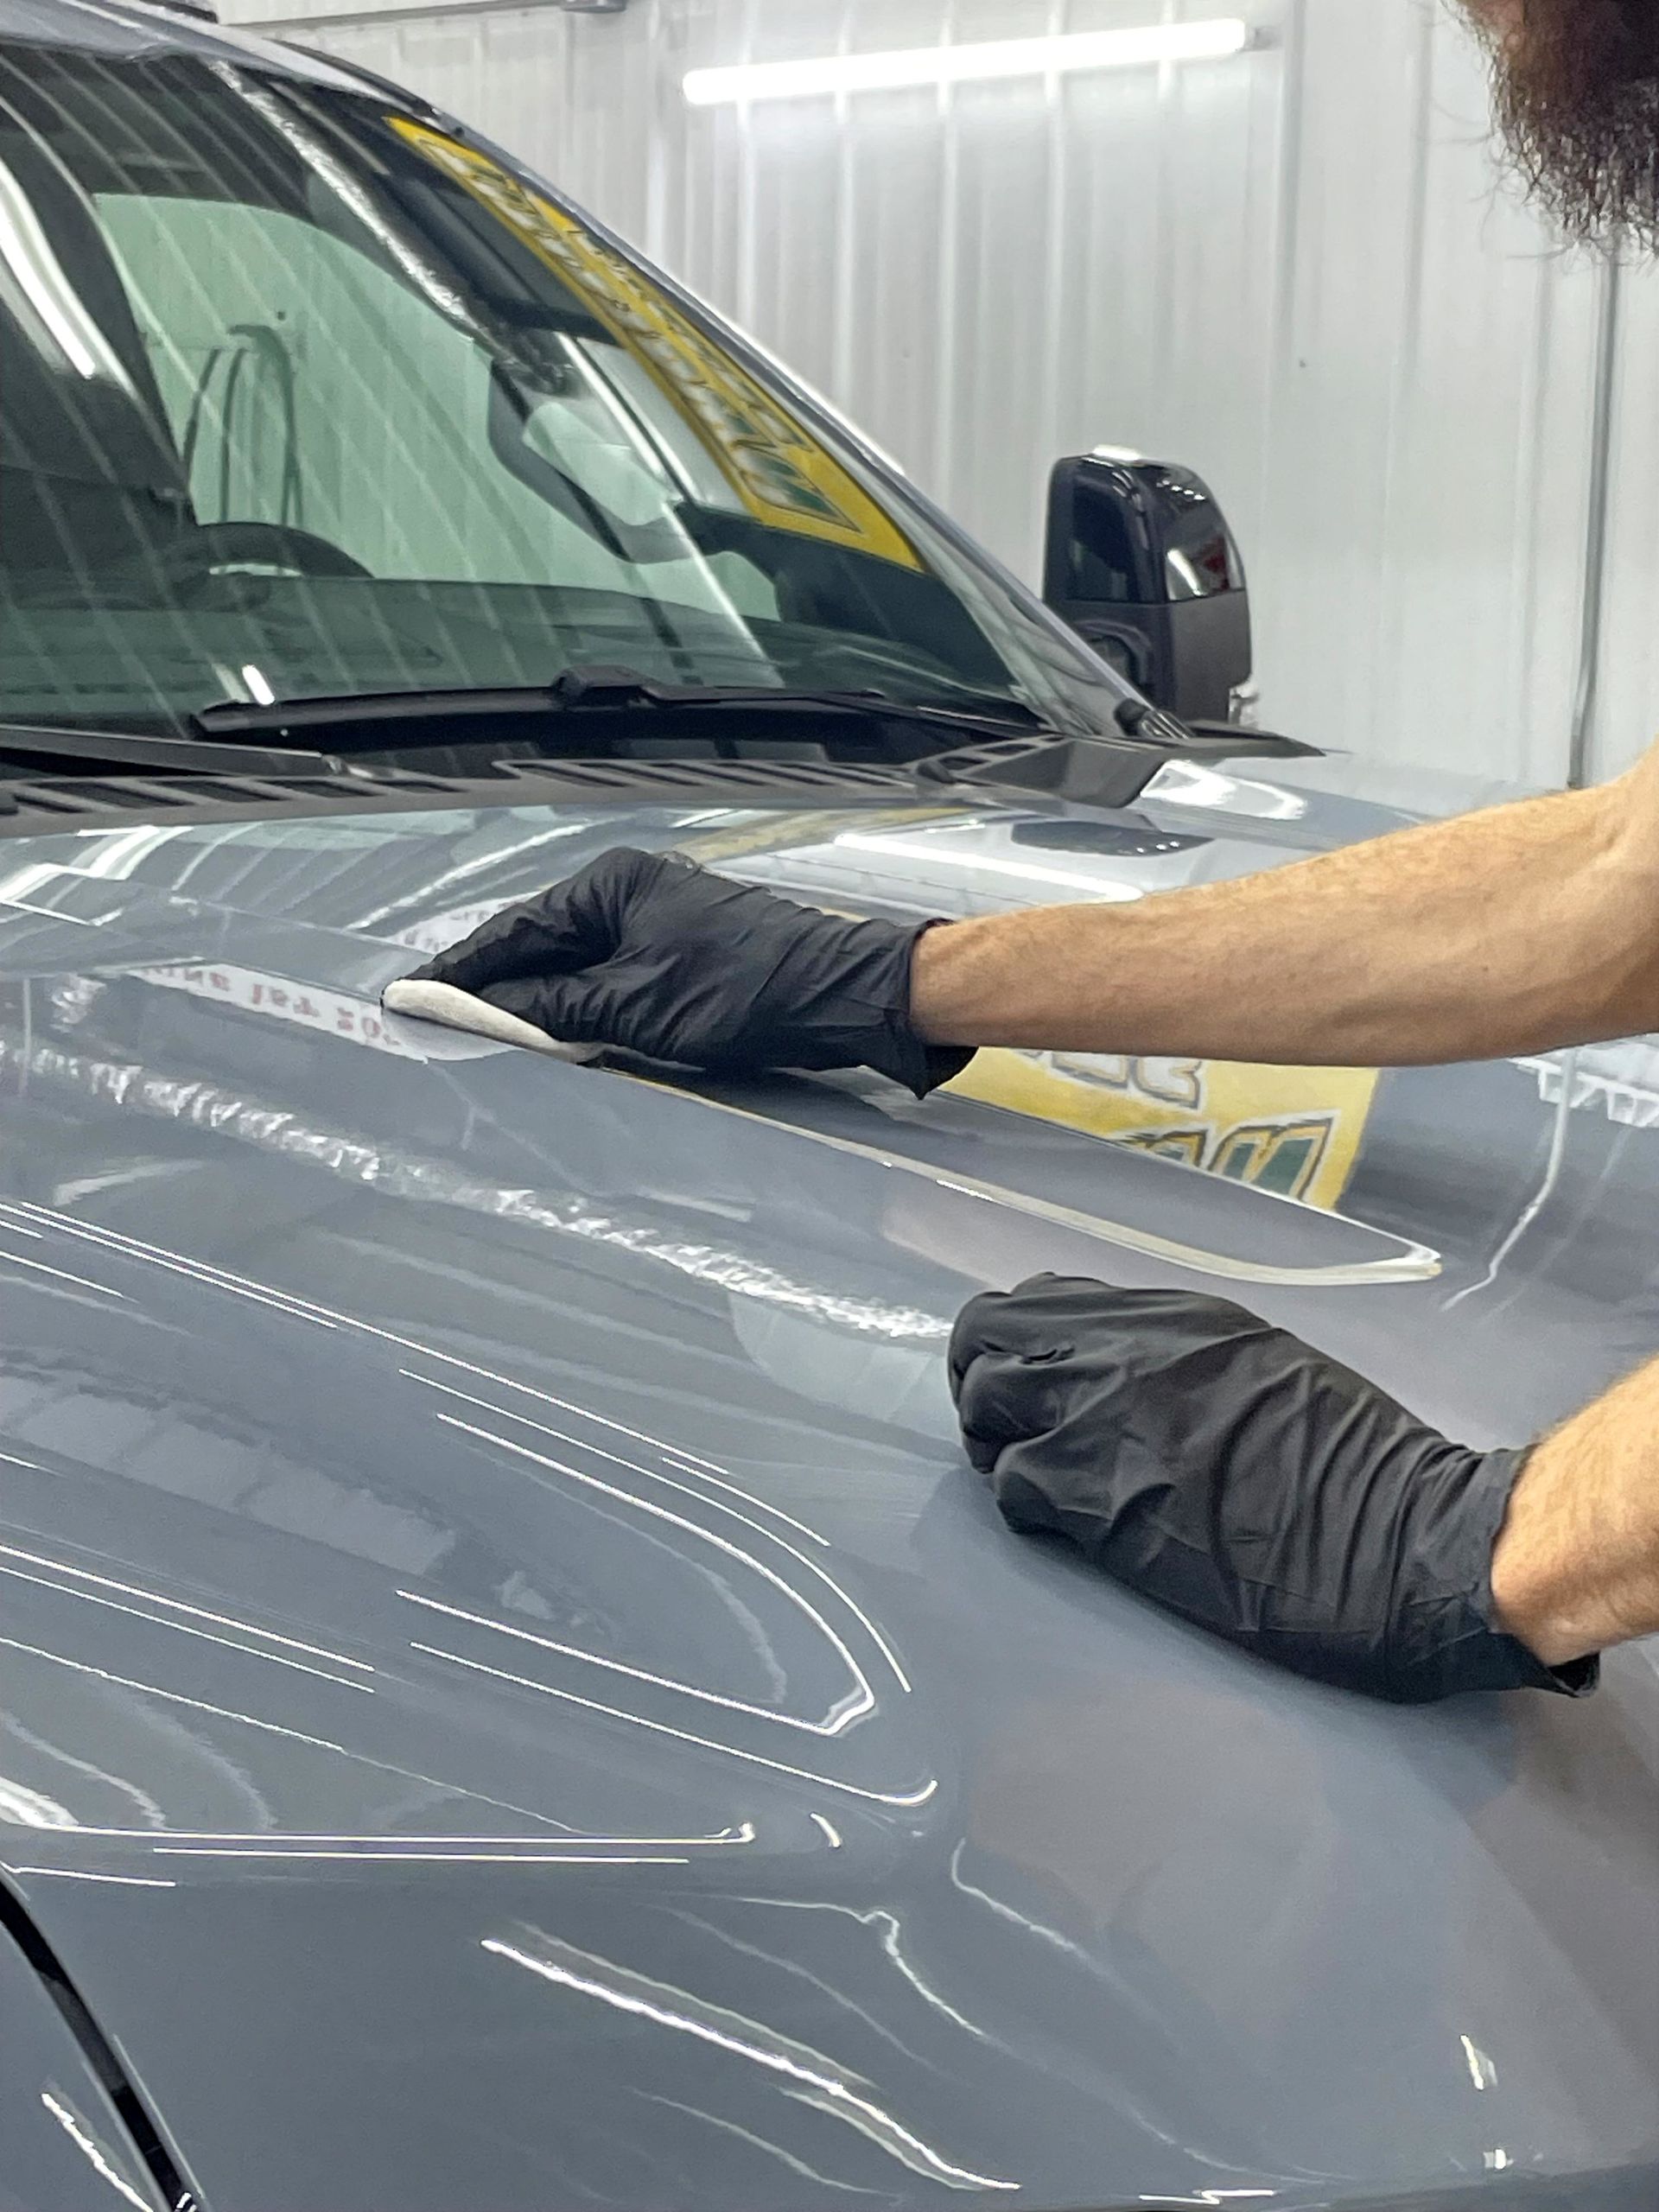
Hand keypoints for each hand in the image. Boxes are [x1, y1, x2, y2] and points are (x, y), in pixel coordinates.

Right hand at [386, 847, 971, 1096]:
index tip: (414, 994)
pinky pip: (610, 978)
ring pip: (576, 966)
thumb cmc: (740, 991)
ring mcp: (659, 921)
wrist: (836, 995)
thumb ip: (555, 1007)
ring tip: (485, 1033)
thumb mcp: (634, 1007)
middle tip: (439, 1022)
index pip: (517, 930)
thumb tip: (490, 1011)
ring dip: (538, 1000)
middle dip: (495, 985)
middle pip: (542, 945)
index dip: (464, 968)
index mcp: (612, 885)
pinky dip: (580, 1005)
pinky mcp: (683, 954)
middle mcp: (632, 891)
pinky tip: (558, 1032)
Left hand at [949, 1275, 1599, 1702]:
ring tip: (1029, 1476)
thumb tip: (1123, 1365)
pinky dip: (1021, 1502)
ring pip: (984, 1405)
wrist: (1400, 1537)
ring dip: (992, 1441)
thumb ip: (1184, 1357)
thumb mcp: (1266, 1366)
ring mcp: (1104, 1420)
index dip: (1018, 1342)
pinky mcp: (1099, 1501)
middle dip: (981, 1382)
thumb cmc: (1360, 1465)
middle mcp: (1123, 1352)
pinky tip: (1059, 1523)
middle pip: (988, 1337)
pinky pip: (1013, 1484)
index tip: (1031, 1378)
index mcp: (1171, 1320)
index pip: (1040, 1299)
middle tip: (1008, 1431)